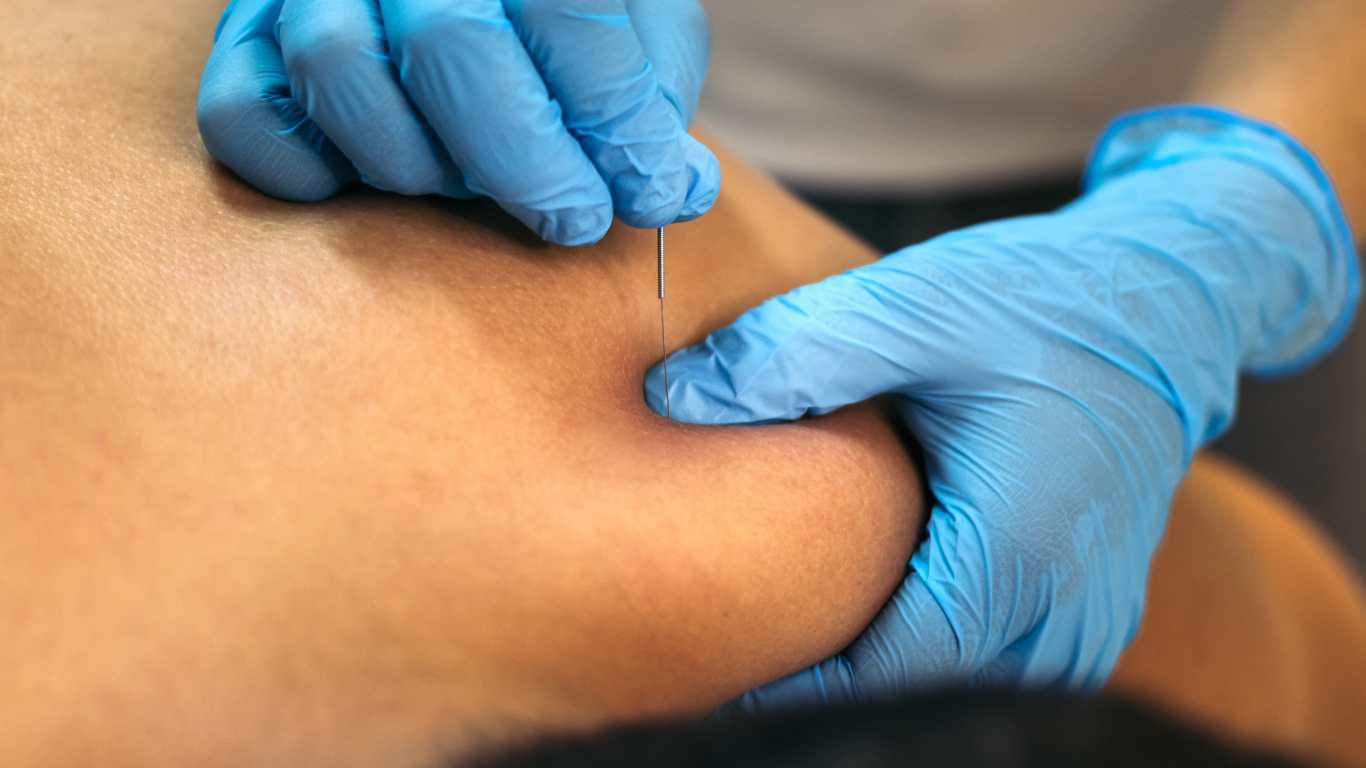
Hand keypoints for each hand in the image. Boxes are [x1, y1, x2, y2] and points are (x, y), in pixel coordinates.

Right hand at [196, 0, 720, 245]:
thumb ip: (653, 92)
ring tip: (467, 188)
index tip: (646, 194)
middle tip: (572, 220)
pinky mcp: (246, 33)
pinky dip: (299, 171)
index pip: (568, 13)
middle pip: (450, 44)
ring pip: (338, 68)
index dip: (613, 119)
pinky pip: (241, 111)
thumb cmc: (565, 9)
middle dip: (525, 160)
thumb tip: (674, 191)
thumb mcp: (637, 19)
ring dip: (417, 162)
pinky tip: (360, 187)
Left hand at [645, 106, 1358, 706]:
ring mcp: (1084, 628)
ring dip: (873, 668)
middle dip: (821, 677)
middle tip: (724, 648)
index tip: (703, 662)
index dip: (783, 682)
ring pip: (951, 688)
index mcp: (1014, 555)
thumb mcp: (915, 302)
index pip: (876, 674)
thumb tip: (671, 398)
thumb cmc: (1043, 300)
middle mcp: (1060, 614)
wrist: (1168, 304)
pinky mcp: (1085, 615)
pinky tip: (860, 609)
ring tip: (783, 631)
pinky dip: (922, 653)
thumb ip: (793, 352)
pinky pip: (989, 666)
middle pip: (911, 693)